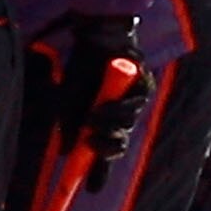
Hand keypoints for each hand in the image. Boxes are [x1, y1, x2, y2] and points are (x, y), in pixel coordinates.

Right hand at [49, 11, 142, 147]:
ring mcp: (136, 101)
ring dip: (108, 125)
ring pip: (127, 124)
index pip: (108, 145)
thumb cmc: (81, 67)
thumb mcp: (68, 100)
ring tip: (91, 118)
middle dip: (106, 144)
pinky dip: (116, 109)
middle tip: (91, 141)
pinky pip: (134, 105)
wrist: (94, 37)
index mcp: (106, 117)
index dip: (101, 158)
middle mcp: (123, 112)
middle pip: (121, 139)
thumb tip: (65, 153)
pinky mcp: (145, 87)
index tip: (90, 174)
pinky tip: (101, 106)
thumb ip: (69, 127)